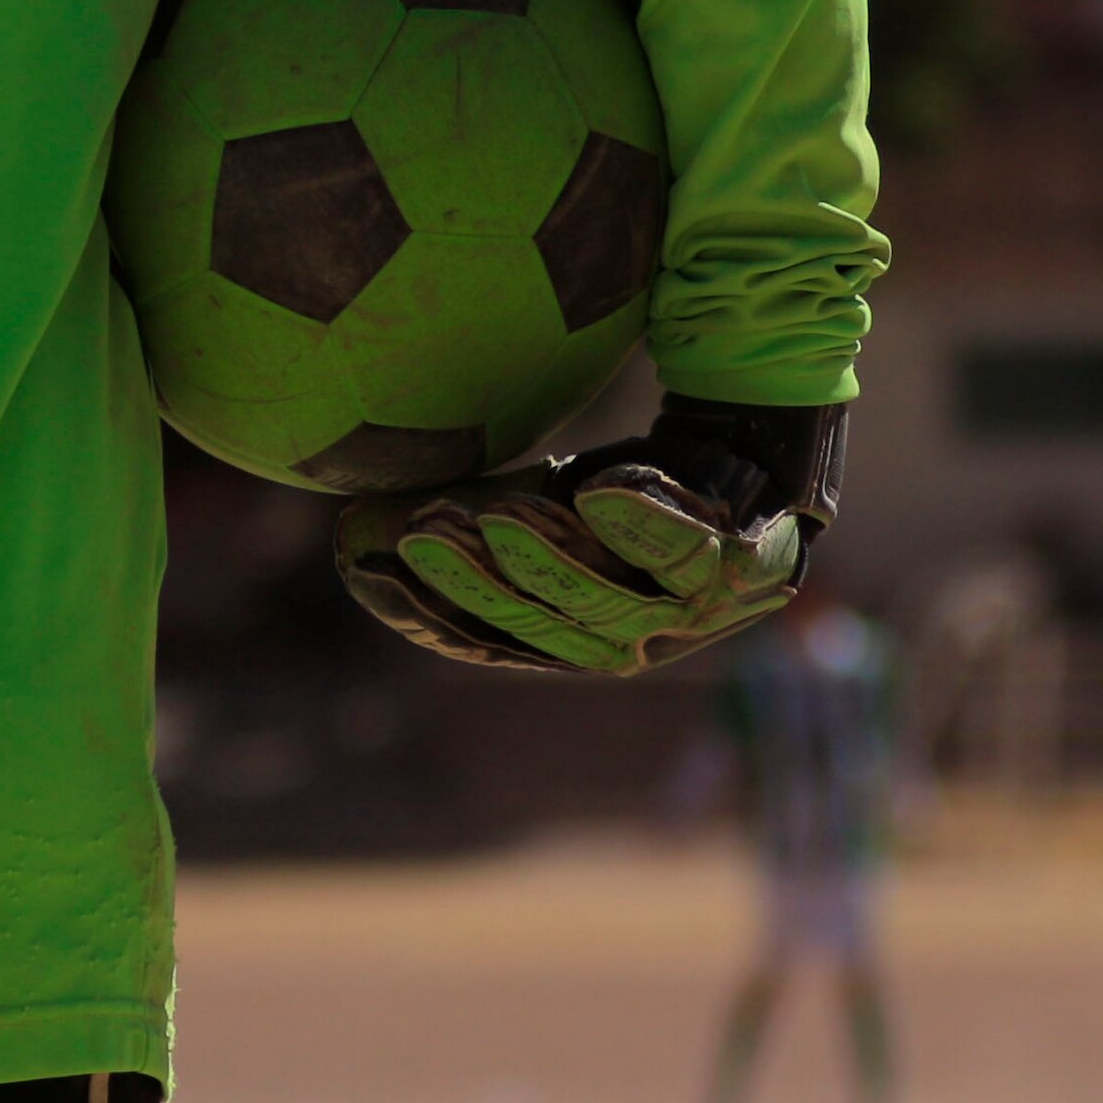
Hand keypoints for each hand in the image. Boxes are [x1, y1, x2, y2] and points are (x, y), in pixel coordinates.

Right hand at [334, 397, 841, 677]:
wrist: (743, 457)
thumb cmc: (630, 493)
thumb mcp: (539, 511)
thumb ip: (469, 528)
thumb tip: (353, 531)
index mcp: (576, 642)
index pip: (494, 639)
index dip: (437, 610)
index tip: (377, 568)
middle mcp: (636, 644)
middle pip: (550, 626)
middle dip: (483, 582)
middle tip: (424, 532)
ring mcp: (697, 615)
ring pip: (616, 601)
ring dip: (554, 559)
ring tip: (500, 512)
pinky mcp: (748, 569)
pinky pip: (693, 553)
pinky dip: (646, 526)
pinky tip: (598, 491)